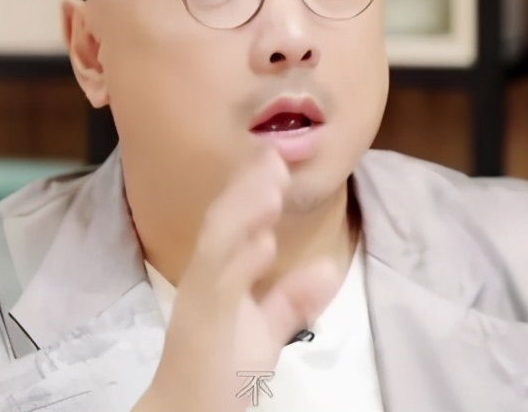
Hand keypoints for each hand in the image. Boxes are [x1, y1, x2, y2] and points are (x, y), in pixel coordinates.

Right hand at [132, 150, 342, 411]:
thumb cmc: (219, 371)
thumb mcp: (264, 330)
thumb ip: (290, 298)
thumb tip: (326, 266)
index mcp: (219, 276)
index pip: (234, 223)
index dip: (252, 189)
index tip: (277, 159)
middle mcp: (205, 281)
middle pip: (222, 223)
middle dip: (247, 187)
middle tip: (274, 154)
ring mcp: (201, 301)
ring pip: (217, 245)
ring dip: (244, 212)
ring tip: (271, 183)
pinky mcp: (201, 327)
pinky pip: (218, 287)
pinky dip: (240, 261)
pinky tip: (262, 241)